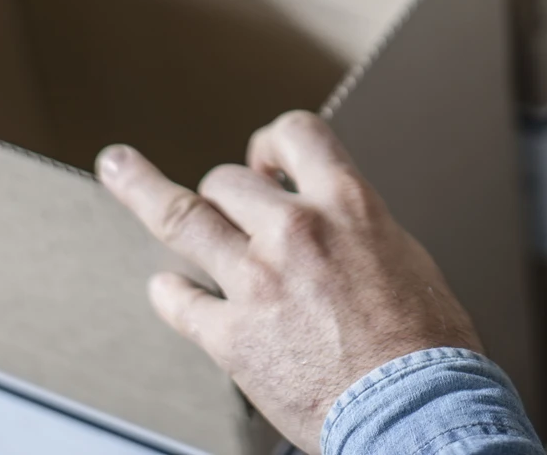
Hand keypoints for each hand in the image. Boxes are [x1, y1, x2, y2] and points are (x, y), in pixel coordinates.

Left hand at [96, 112, 480, 454]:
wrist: (418, 411)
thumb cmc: (427, 347)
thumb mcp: (404, 257)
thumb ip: (354, 231)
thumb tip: (330, 225)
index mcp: (348, 206)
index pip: (297, 135)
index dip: (273, 143)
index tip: (265, 158)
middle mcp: (295, 232)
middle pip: (229, 181)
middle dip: (228, 192)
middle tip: (228, 204)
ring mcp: (257, 283)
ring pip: (184, 217)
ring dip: (143, 190)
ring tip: (118, 168)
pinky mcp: (232, 338)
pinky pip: (180, 301)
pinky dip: (168, 293)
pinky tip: (164, 289)